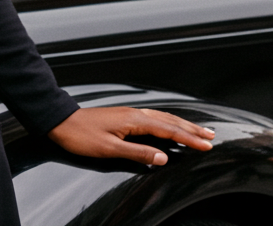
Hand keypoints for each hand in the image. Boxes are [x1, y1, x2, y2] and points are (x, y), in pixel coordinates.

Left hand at [47, 106, 214, 165]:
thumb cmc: (81, 136)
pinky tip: (169, 125)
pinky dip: (167, 121)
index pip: (168, 129)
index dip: (188, 138)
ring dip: (181, 123)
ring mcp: (128, 114)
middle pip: (169, 120)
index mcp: (133, 120)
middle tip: (211, 136)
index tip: (207, 145)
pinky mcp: (123, 117)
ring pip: (162, 117)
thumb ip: (137, 153)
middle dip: (191, 128)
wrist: (61, 121)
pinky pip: (153, 118)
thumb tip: (163, 158)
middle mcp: (133, 113)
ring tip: (197, 130)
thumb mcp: (109, 148)